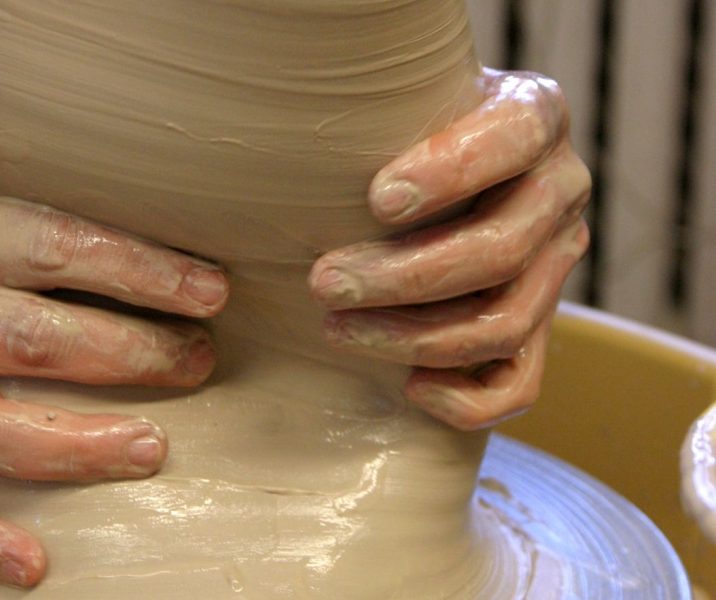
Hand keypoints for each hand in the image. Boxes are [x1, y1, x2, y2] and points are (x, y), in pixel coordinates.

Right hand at [0, 178, 227, 585]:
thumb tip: (151, 270)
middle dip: (130, 355)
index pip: (54, 247)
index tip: (209, 291)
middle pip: (33, 340)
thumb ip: (36, 242)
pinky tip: (30, 563)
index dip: (139, 271)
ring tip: (152, 449)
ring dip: (77, 446)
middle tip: (197, 362)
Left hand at [309, 68, 589, 430]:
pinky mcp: (539, 329)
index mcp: (534, 117)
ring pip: (504, 323)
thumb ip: (373, 113)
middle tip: (324, 282)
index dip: (450, 173)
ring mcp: (556, 265)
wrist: (427, 180)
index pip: (514, 139)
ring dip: (412, 336)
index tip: (377, 199)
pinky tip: (406, 387)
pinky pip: (519, 386)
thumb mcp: (392, 107)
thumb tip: (291, 145)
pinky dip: (465, 399)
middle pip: (501, 250)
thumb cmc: (391, 137)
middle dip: (403, 275)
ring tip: (336, 327)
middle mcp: (560, 189)